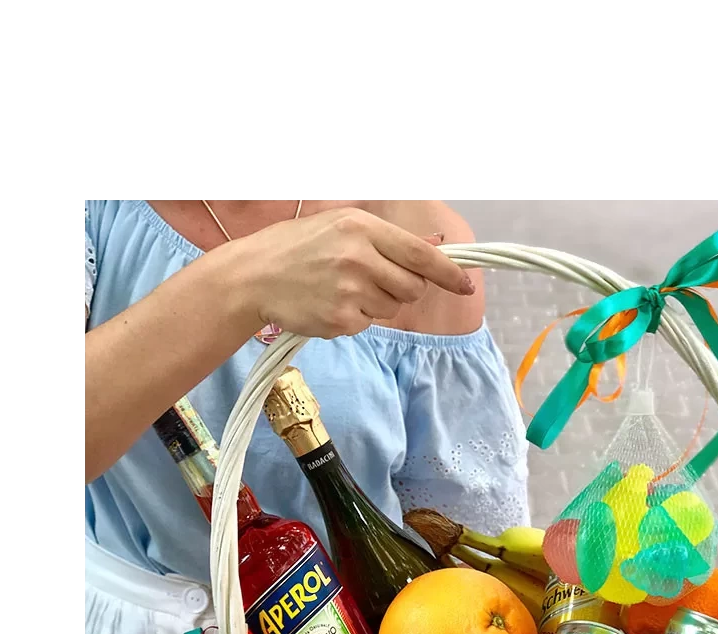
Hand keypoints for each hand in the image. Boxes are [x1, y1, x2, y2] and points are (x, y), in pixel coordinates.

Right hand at [230, 207, 475, 338]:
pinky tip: (329, 304)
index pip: (420, 254)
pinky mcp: (340, 320)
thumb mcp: (338, 225)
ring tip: (341, 289)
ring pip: (391, 308)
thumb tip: (432, 248)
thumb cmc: (296, 248)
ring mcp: (349, 290)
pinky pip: (367, 325)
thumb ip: (383, 239)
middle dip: (402, 289)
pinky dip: (354, 319)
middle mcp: (358, 257)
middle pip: (412, 287)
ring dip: (375, 303)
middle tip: (374, 282)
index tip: (465, 284)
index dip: (448, 272)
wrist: (252, 275)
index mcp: (361, 228)